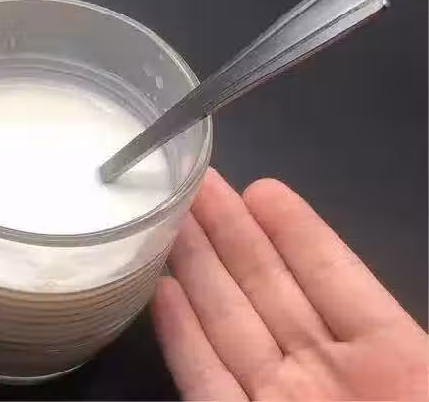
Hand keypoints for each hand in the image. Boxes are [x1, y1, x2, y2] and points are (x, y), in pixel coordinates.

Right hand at [151, 169, 427, 399]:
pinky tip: (161, 293)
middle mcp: (325, 372)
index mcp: (390, 357)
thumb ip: (380, 302)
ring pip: (229, 325)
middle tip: (196, 182)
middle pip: (268, 289)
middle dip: (230, 231)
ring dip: (196, 269)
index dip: (296, 231)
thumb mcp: (424, 367)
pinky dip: (181, 339)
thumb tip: (373, 260)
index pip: (333, 276)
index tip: (261, 188)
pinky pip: (206, 383)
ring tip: (167, 217)